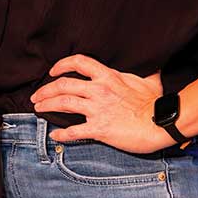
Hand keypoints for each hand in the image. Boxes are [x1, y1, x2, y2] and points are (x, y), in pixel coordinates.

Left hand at [30, 54, 167, 153]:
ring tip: (38, 109)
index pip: (79, 62)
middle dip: (46, 89)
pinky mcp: (99, 128)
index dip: (62, 64)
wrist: (161, 123)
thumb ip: (146, 71)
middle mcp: (98, 90)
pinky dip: (61, 133)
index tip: (53, 71)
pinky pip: (74, 131)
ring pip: (63, 103)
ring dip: (47, 105)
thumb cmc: (155, 103)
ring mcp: (97, 109)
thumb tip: (152, 63)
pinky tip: (54, 134)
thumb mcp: (150, 80)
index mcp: (108, 76)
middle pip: (63, 85)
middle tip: (36, 95)